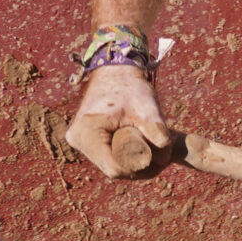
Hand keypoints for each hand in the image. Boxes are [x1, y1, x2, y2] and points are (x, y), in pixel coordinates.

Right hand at [66, 64, 171, 178]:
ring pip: (110, 164)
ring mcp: (79, 140)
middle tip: (165, 159)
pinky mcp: (85, 139)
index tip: (162, 162)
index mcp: (87, 131)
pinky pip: (107, 156)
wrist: (115, 71)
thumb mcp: (147, 108)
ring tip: (158, 155)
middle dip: (139, 168)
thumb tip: (164, 156)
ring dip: (134, 164)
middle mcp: (77, 138)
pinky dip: (126, 157)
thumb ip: (157, 130)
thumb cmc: (131, 87)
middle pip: (112, 168)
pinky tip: (145, 152)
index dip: (140, 169)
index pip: (114, 167)